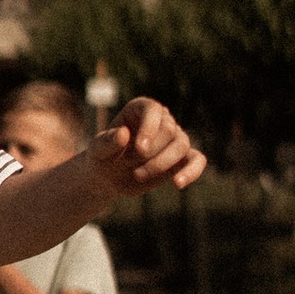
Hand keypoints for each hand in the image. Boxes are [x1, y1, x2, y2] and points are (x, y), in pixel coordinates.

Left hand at [88, 98, 205, 201]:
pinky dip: (192, 171)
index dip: (150, 128)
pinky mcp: (181, 159)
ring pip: (181, 145)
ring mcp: (174, 139)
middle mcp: (161, 120)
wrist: (109, 177)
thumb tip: (124, 134)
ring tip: (138, 175)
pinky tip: (178, 184)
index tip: (140, 149)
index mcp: (140, 109)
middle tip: (128, 164)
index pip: (154, 110)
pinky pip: (197, 160)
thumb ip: (107, 141)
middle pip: (169, 130)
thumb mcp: (97, 150)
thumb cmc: (102, 157)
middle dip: (150, 151)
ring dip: (161, 164)